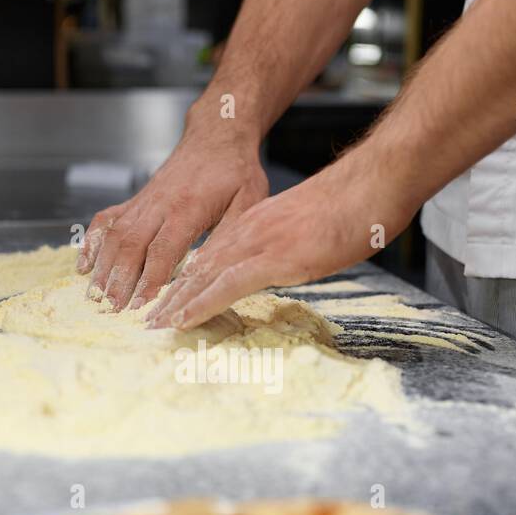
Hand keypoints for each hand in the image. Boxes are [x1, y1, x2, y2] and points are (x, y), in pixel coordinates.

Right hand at [78, 115, 268, 310]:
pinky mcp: (136, 200)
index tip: (140, 306)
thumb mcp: (248, 202)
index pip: (162, 249)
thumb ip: (229, 236)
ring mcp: (143, 202)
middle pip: (131, 246)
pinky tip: (84, 265)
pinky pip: (106, 220)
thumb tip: (213, 271)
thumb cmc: (236, 171)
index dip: (149, 279)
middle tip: (111, 310)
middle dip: (118, 280)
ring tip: (95, 297)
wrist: (217, 135)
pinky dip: (91, 242)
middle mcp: (159, 204)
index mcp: (188, 208)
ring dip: (103, 267)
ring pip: (114, 236)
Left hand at [146, 155, 413, 329]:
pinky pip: (227, 285)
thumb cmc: (348, 210)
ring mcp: (257, 244)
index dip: (187, 280)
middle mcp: (247, 232)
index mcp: (255, 224)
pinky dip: (201, 303)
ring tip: (155, 325)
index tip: (168, 300)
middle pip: (199, 268)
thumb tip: (281, 266)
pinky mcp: (272, 258)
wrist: (367, 189)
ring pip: (204, 277)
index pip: (211, 256)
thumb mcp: (306, 229)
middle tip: (148, 319)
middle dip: (171, 296)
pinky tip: (184, 319)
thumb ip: (285, 247)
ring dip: (176, 303)